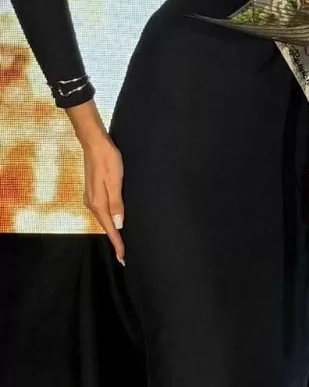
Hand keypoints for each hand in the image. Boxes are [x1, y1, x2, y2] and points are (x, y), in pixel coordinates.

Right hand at [81, 132, 124, 264]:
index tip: (123, 258)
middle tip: (123, 255)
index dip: (117, 243)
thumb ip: (116, 203)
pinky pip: (102, 211)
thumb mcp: (115, 180)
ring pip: (103, 219)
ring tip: (120, 242)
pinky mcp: (93, 192)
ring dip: (111, 230)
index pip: (109, 228)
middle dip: (114, 240)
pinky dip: (108, 219)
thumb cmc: (108, 160)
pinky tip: (114, 221)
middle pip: (105, 226)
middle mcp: (92, 204)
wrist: (95, 144)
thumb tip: (118, 225)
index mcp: (98, 203)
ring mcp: (91, 198)